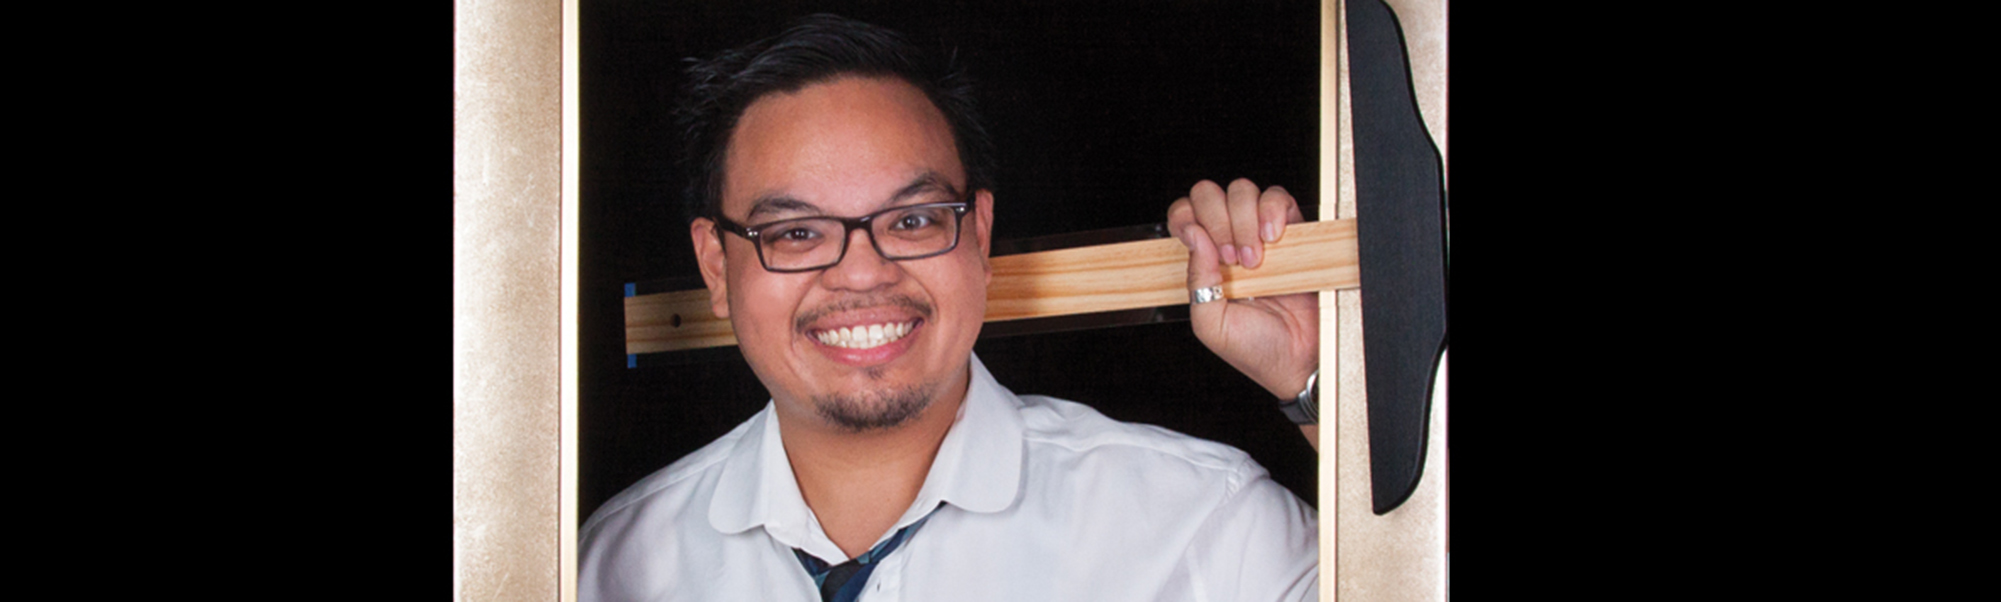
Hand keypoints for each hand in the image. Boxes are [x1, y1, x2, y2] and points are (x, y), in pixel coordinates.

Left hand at [1167, 178, 1318, 401]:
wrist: (1299, 360)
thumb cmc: (1255, 348)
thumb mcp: (1210, 323)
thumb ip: (1196, 280)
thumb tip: (1195, 235)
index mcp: (1203, 260)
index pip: (1184, 215)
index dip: (1185, 217)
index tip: (1196, 238)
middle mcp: (1228, 240)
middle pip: (1208, 194)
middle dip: (1216, 220)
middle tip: (1231, 259)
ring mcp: (1260, 233)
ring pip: (1242, 191)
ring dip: (1244, 221)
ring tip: (1256, 261)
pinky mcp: (1293, 230)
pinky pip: (1278, 197)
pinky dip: (1273, 211)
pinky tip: (1274, 240)